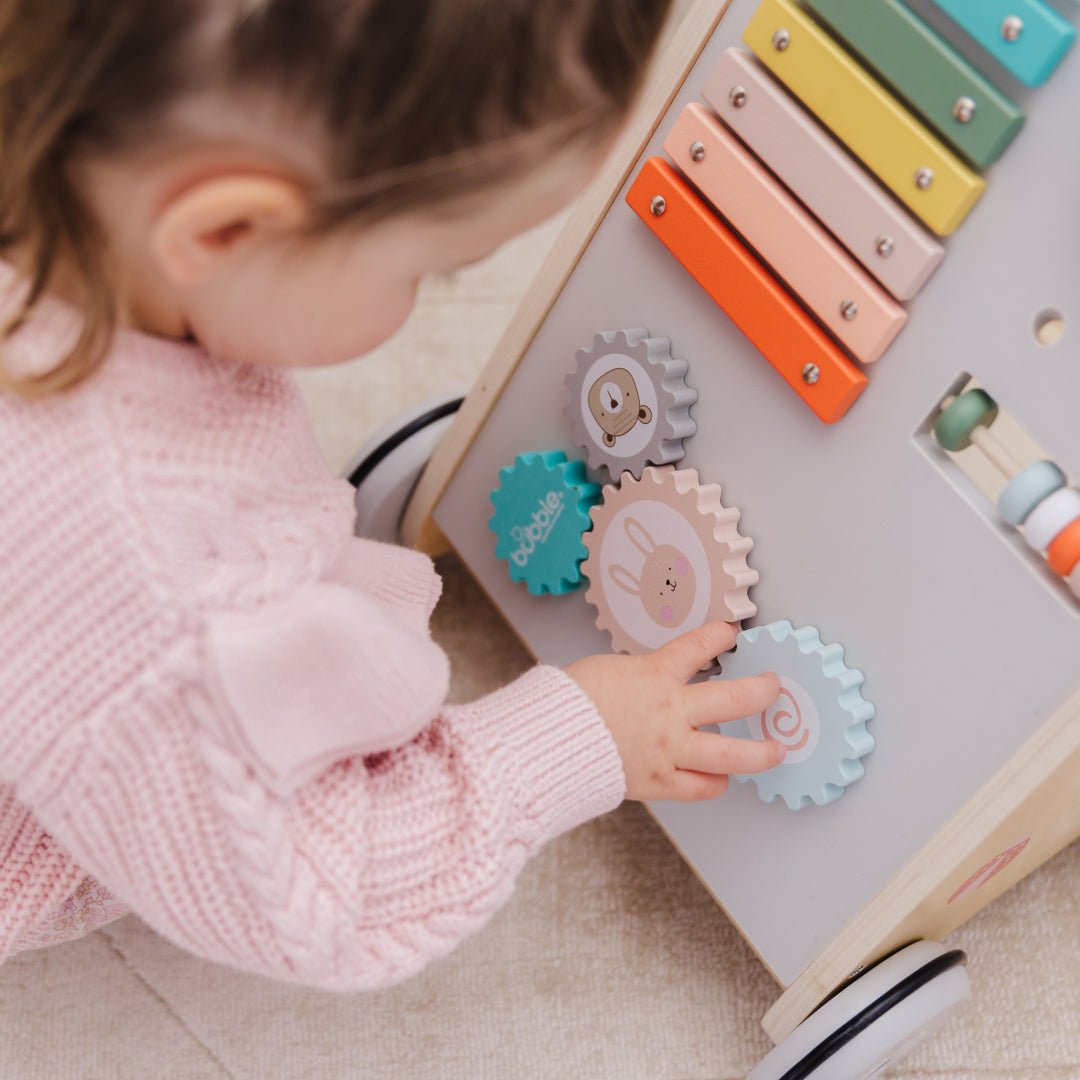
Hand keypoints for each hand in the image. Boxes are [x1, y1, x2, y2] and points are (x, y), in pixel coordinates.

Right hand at [564, 621, 783, 801]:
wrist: (548, 740)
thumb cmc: (566, 703)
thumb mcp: (606, 671)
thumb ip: (638, 678)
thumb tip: (649, 682)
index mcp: (654, 675)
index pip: (699, 646)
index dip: (719, 636)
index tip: (729, 633)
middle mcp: (671, 711)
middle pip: (735, 698)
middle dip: (761, 691)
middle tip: (772, 687)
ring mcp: (669, 749)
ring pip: (731, 754)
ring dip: (760, 752)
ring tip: (776, 749)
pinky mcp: (659, 781)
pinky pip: (700, 786)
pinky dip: (714, 783)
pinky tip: (721, 778)